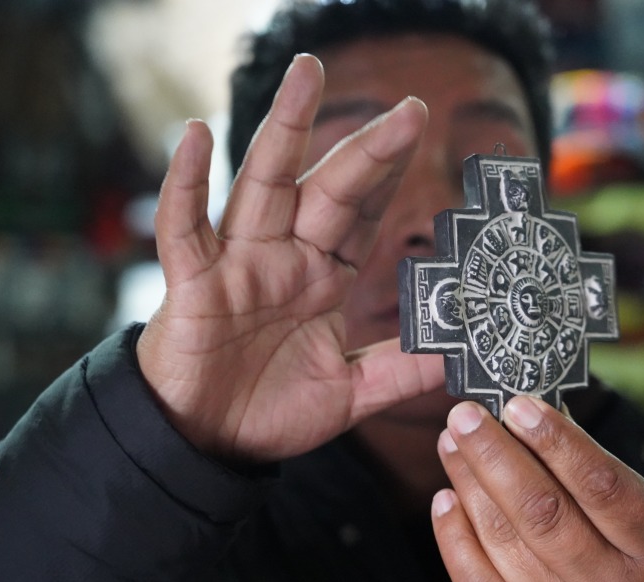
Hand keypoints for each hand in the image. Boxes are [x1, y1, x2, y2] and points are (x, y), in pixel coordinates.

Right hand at [136, 54, 441, 460]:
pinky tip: (198, 136)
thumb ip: (399, 373)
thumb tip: (456, 357)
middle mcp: (285, 259)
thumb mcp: (349, 394)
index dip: (390, 174)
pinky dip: (187, 183)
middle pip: (327, 188)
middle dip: (366, 148)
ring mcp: (238, 264)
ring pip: (262, 183)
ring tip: (306, 75)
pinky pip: (187, 226)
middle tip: (409, 107)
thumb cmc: (270, 411)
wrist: (206, 443)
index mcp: (322, 279)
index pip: (363, 214)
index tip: (420, 130)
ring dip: (284, 129)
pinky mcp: (194, 282)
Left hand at [432, 396, 643, 581]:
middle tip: (465, 415)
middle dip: (494, 453)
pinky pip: (474, 580)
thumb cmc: (637, 573)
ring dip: (469, 481)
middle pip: (542, 510)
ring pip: (503, 538)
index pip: (600, 485)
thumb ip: (597, 475)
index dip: (556, 439)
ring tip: (452, 444)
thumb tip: (532, 416)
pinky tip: (446, 497)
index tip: (518, 404)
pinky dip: (453, 532)